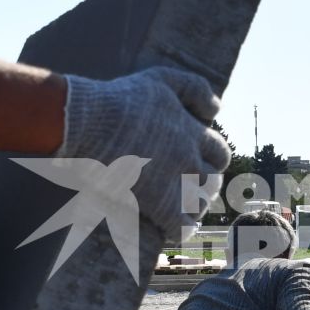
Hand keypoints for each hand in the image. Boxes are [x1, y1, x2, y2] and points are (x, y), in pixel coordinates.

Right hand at [58, 67, 230, 241]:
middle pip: (212, 181)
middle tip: (193, 186)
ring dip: (195, 207)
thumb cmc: (120, 98)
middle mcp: (190, 160)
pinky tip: (175, 228)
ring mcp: (175, 184)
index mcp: (192, 133)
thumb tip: (218, 109)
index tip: (200, 162)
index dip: (213, 160)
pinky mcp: (158, 206)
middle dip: (205, 184)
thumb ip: (195, 88)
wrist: (88, 122)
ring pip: (200, 205)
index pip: (220, 154)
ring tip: (185, 207)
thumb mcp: (163, 79)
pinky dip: (182, 229)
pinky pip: (182, 227)